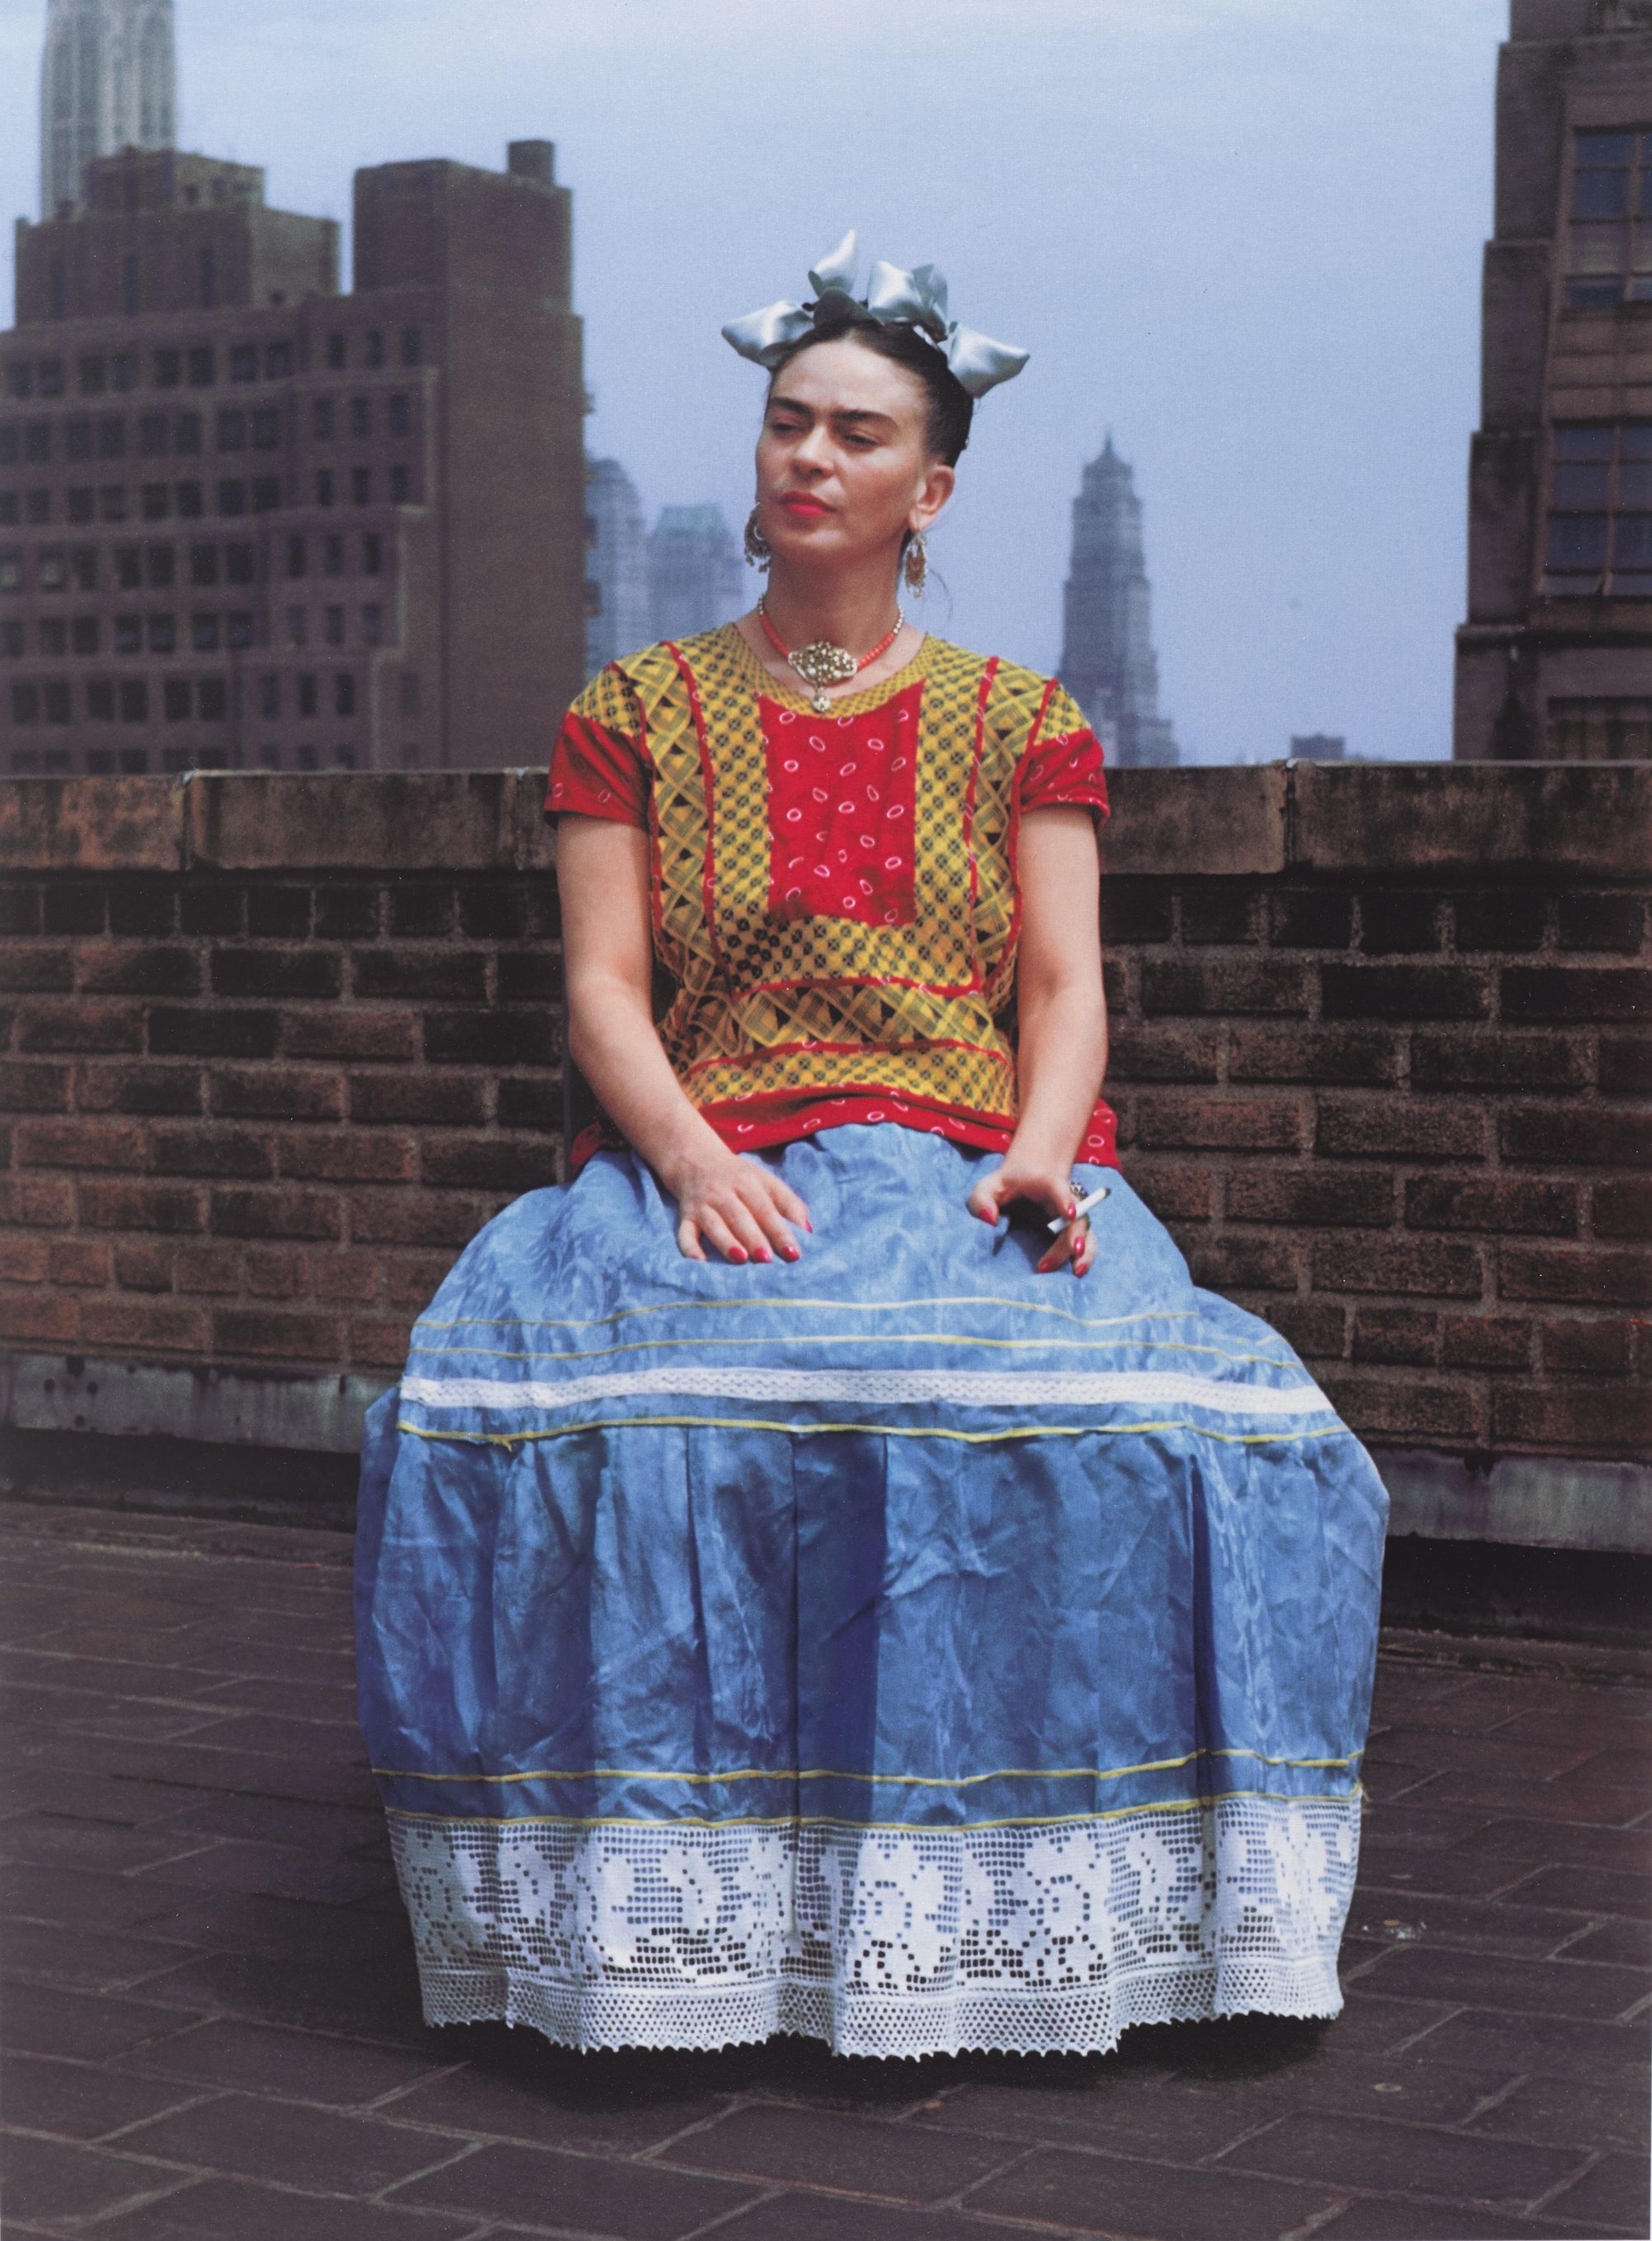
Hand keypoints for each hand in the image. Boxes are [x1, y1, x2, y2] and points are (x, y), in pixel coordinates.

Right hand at [665, 1148, 811, 1264]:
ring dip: (726, 1242)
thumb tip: (809, 1231)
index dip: (780, 1231)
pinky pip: (684, 1233)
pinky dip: (690, 1248)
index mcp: (748, 1183)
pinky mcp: (685, 1216)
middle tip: (767, 1260)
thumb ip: (789, 1204)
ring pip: (714, 1224)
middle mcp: (724, 1193)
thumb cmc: (739, 1177)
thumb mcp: (766, 1182)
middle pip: (740, 1216)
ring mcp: (703, 1204)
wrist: (695, 1159)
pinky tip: (700, 1262)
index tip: (794, 1253)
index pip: (767, 1208)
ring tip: (740, 1259)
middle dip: (754, 1238)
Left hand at [967, 1157, 1094, 1278]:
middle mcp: (1064, 1200)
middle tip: (1069, 1253)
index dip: (1066, 1199)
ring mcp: (1071, 1217)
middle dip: (1074, 1235)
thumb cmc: (1005, 1186)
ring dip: (1084, 1251)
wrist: (1027, 1178)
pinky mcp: (1071, 1231)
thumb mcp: (988, 1187)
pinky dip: (1085, 1257)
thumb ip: (982, 1199)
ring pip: (1085, 1232)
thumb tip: (989, 1220)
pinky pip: (1086, 1243)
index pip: (1059, 1189)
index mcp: (1045, 1183)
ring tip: (1076, 1271)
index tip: (1069, 1214)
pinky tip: (1076, 1272)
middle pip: (1076, 1216)